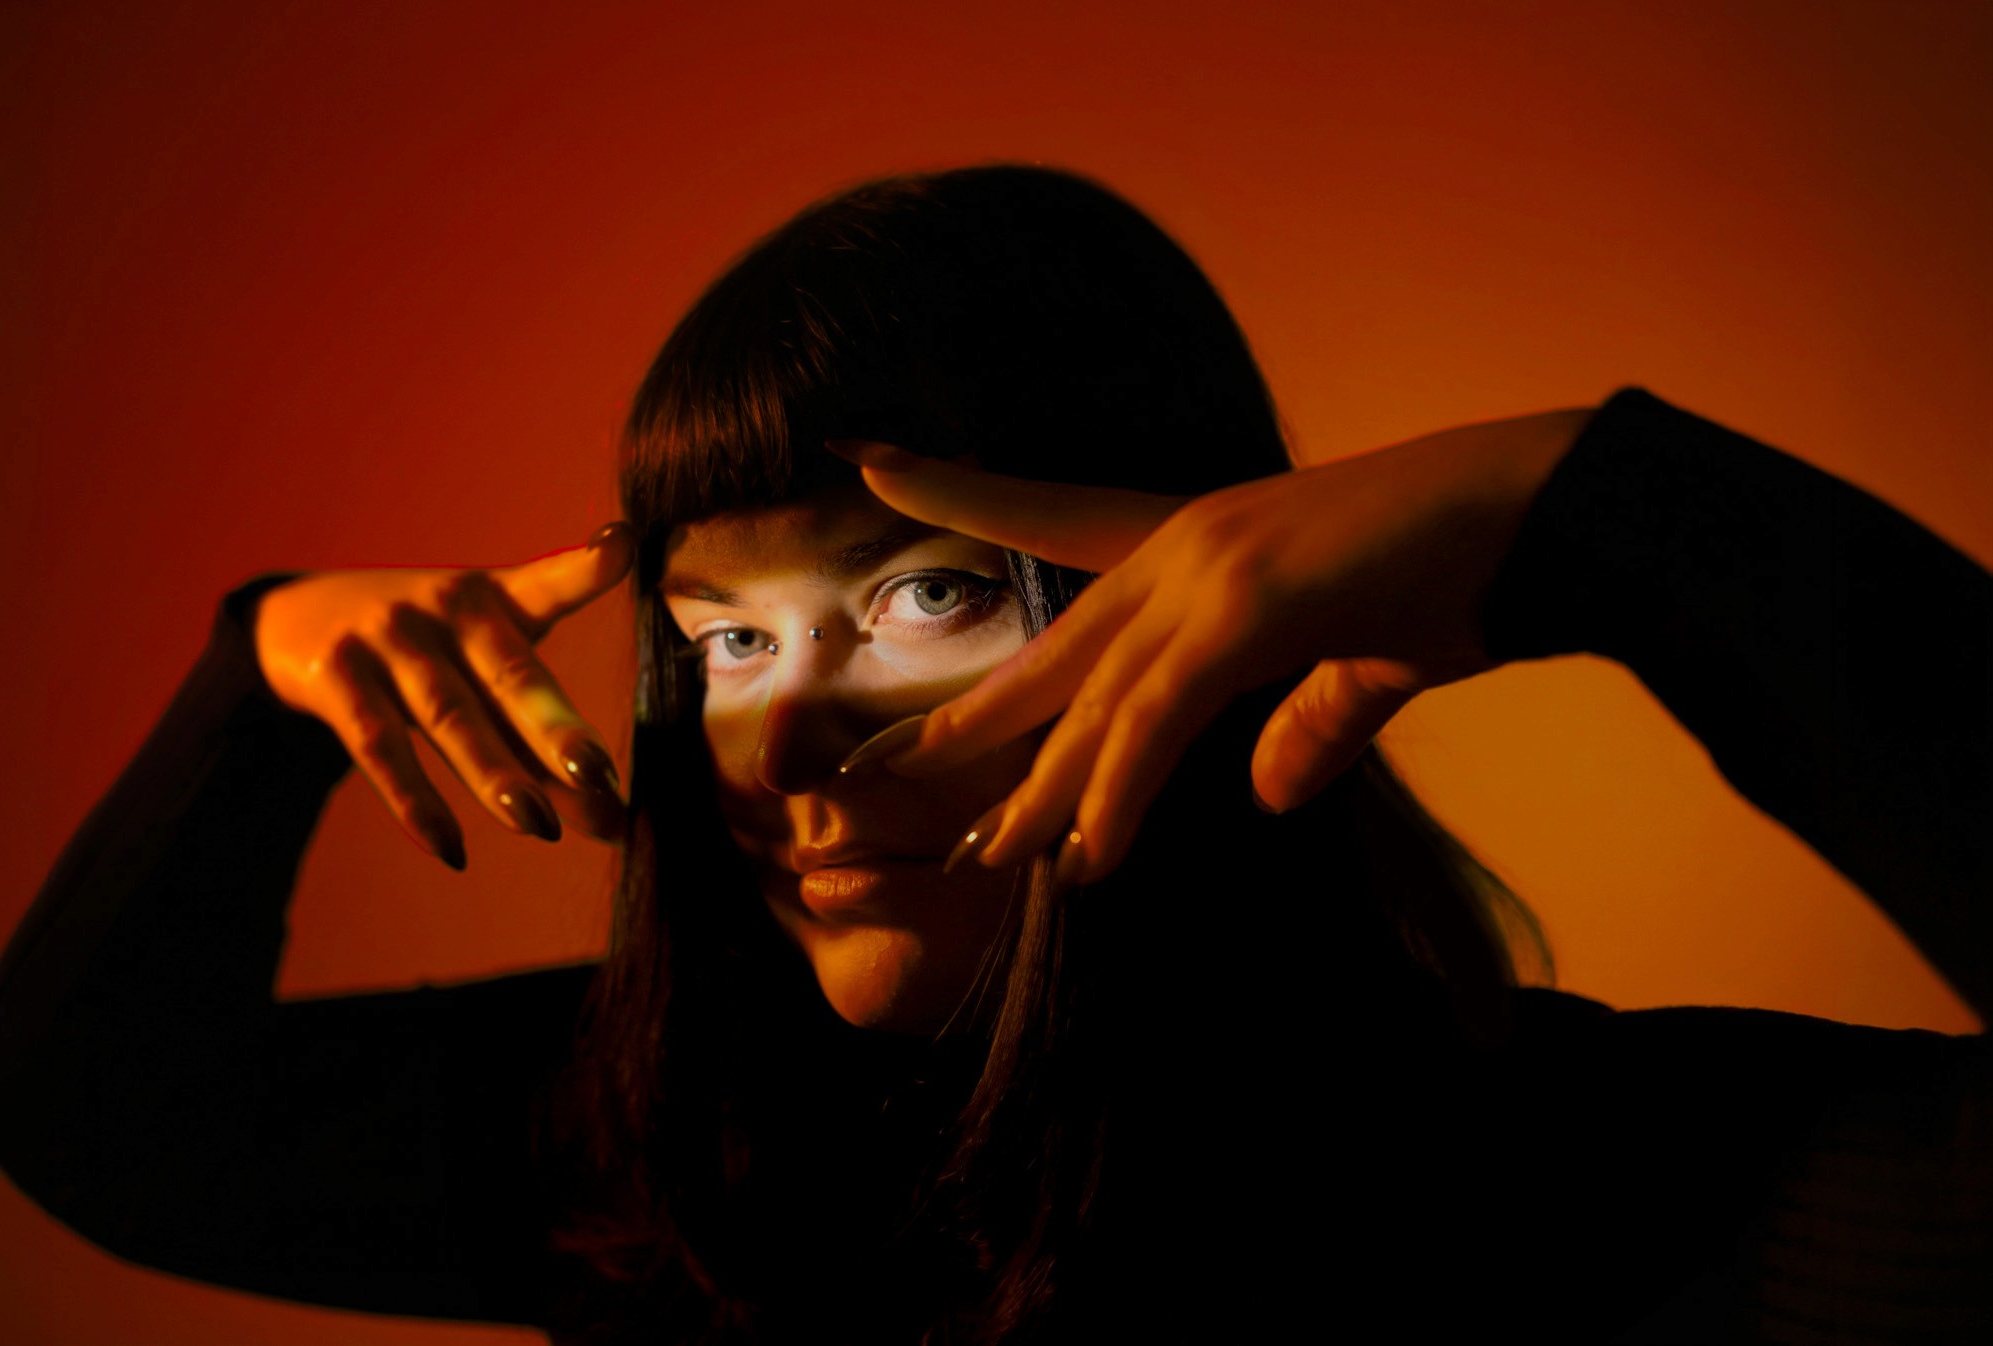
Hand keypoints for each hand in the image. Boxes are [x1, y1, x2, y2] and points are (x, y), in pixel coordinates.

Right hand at [253, 523, 634, 868]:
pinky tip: (450, 849)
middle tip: (600, 777)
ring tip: (539, 826)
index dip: (587, 567)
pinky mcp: (336, 676)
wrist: (294, 620)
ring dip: (494, 774)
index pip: (550, 583)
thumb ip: (548, 747)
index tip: (623, 545)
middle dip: (556, 729)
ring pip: (450, 716)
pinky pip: (380, 746)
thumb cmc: (429, 654)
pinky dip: (415, 801)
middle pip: (512, 676)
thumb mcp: (485, 679)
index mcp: (497, 600)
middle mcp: (447, 609)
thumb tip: (617, 827)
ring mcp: (390, 638)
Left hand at [834, 406, 1592, 884]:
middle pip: (1053, 651)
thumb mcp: (1368, 668)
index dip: (964, 492)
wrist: (1557, 520)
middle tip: (876, 770)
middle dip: (967, 720)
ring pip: (1097, 701)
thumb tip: (1265, 793)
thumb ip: (1306, 727)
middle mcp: (1187, 548)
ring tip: (990, 861)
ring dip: (1045, 791)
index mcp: (1204, 549)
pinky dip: (1121, 791)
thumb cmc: (1469, 576)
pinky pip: (1160, 717)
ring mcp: (1213, 569)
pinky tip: (1093, 856)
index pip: (1055, 516)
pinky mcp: (1252, 606)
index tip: (871, 464)